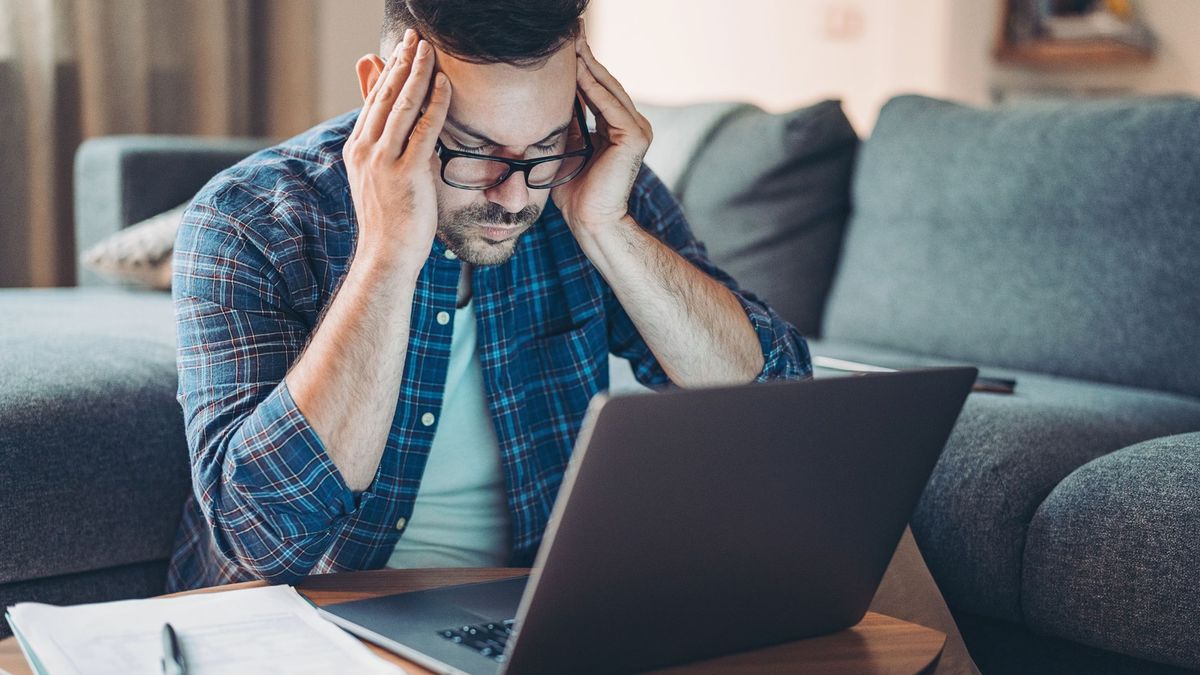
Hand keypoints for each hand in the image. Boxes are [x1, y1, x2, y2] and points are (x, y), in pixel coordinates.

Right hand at [343, 29, 450, 277]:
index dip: (390, 71)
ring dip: (417, 73)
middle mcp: (366, 149)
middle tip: (415, 36)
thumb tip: (393, 126)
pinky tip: (444, 84)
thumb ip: (388, 146)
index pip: (375, 99)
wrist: (386, 255)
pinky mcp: (405, 172)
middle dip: (402, 62)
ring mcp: (383, 160)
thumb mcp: (381, 176)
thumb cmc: (390, 219)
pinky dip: (434, 104)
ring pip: (402, 105)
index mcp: (358, 148)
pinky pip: (423, 130)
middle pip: (386, 95)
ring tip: (429, 49)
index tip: (403, 48)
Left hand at [551, 22, 652, 235]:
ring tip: (571, 41)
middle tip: (570, 31)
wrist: (591, 222)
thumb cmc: (576, 193)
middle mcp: (633, 125)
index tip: (565, 45)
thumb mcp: (568, 148)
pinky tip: (576, 67)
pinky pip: (608, 105)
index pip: (599, 89)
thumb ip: (568, 123)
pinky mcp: (634, 137)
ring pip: (607, 89)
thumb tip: (550, 98)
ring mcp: (637, 130)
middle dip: (586, 57)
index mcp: (620, 127)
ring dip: (588, 64)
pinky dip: (591, 86)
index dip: (582, 66)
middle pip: (605, 83)